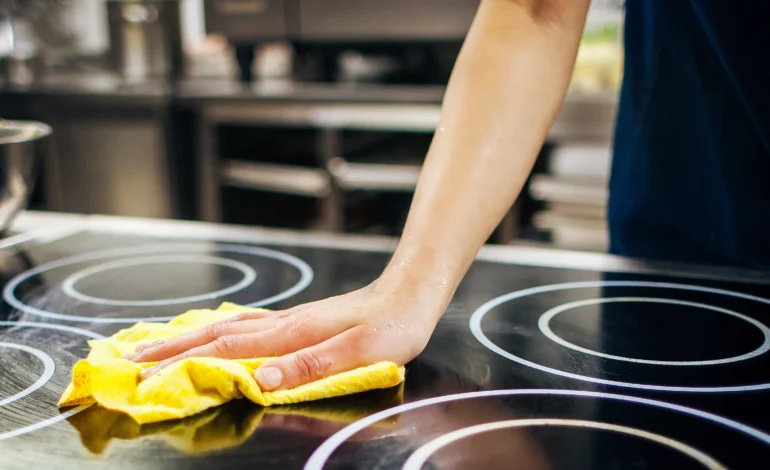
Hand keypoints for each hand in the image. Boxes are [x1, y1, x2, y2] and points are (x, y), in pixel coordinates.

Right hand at [127, 278, 445, 390]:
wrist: (410, 294)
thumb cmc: (391, 326)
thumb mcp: (360, 353)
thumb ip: (310, 367)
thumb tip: (260, 382)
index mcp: (291, 334)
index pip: (224, 351)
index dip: (182, 364)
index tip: (144, 376)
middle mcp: (283, 324)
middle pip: (214, 334)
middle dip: (169, 347)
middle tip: (129, 358)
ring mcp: (288, 320)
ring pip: (226, 326)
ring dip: (187, 336)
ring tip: (155, 343)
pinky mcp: (298, 321)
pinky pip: (245, 325)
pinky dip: (217, 330)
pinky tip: (214, 333)